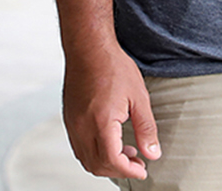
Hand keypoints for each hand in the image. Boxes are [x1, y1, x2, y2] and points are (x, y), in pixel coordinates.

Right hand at [62, 44, 159, 179]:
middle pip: (97, 165)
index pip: (111, 160)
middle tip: (139, 164)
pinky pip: (80, 148)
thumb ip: (146, 129)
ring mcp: (72, 126)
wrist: (89, 50)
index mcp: (101, 122)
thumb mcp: (139, 97)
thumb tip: (153, 154)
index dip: (128, 171)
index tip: (143, 171)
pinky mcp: (69, 121)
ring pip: (86, 159)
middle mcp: (82, 128)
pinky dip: (95, 153)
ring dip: (106, 163)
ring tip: (129, 153)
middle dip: (119, 170)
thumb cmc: (114, 68)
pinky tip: (112, 143)